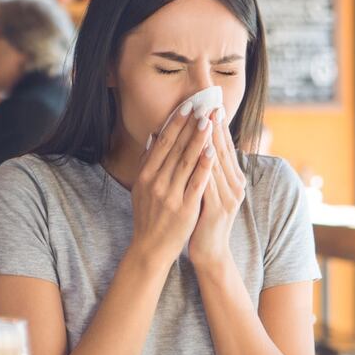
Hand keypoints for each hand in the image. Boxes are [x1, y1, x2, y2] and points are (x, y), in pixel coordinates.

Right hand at [129, 102, 215, 267]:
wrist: (151, 248)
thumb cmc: (148, 215)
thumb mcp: (141, 187)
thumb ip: (147, 162)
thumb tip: (153, 135)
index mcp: (145, 176)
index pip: (162, 144)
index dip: (175, 124)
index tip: (186, 107)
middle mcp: (156, 183)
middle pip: (175, 148)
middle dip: (190, 126)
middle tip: (202, 106)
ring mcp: (171, 195)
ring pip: (187, 162)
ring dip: (199, 140)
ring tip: (209, 122)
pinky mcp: (185, 208)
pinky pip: (197, 182)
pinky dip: (204, 166)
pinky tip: (212, 151)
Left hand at [188, 107, 245, 270]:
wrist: (210, 252)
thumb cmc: (205, 220)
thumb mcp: (208, 191)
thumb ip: (206, 170)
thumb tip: (201, 146)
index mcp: (233, 180)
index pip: (225, 147)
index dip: (219, 126)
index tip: (212, 105)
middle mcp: (235, 186)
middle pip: (223, 150)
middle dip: (216, 126)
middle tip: (210, 103)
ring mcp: (229, 197)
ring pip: (218, 162)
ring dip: (210, 140)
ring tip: (204, 119)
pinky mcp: (220, 208)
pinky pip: (210, 181)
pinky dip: (205, 164)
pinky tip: (200, 151)